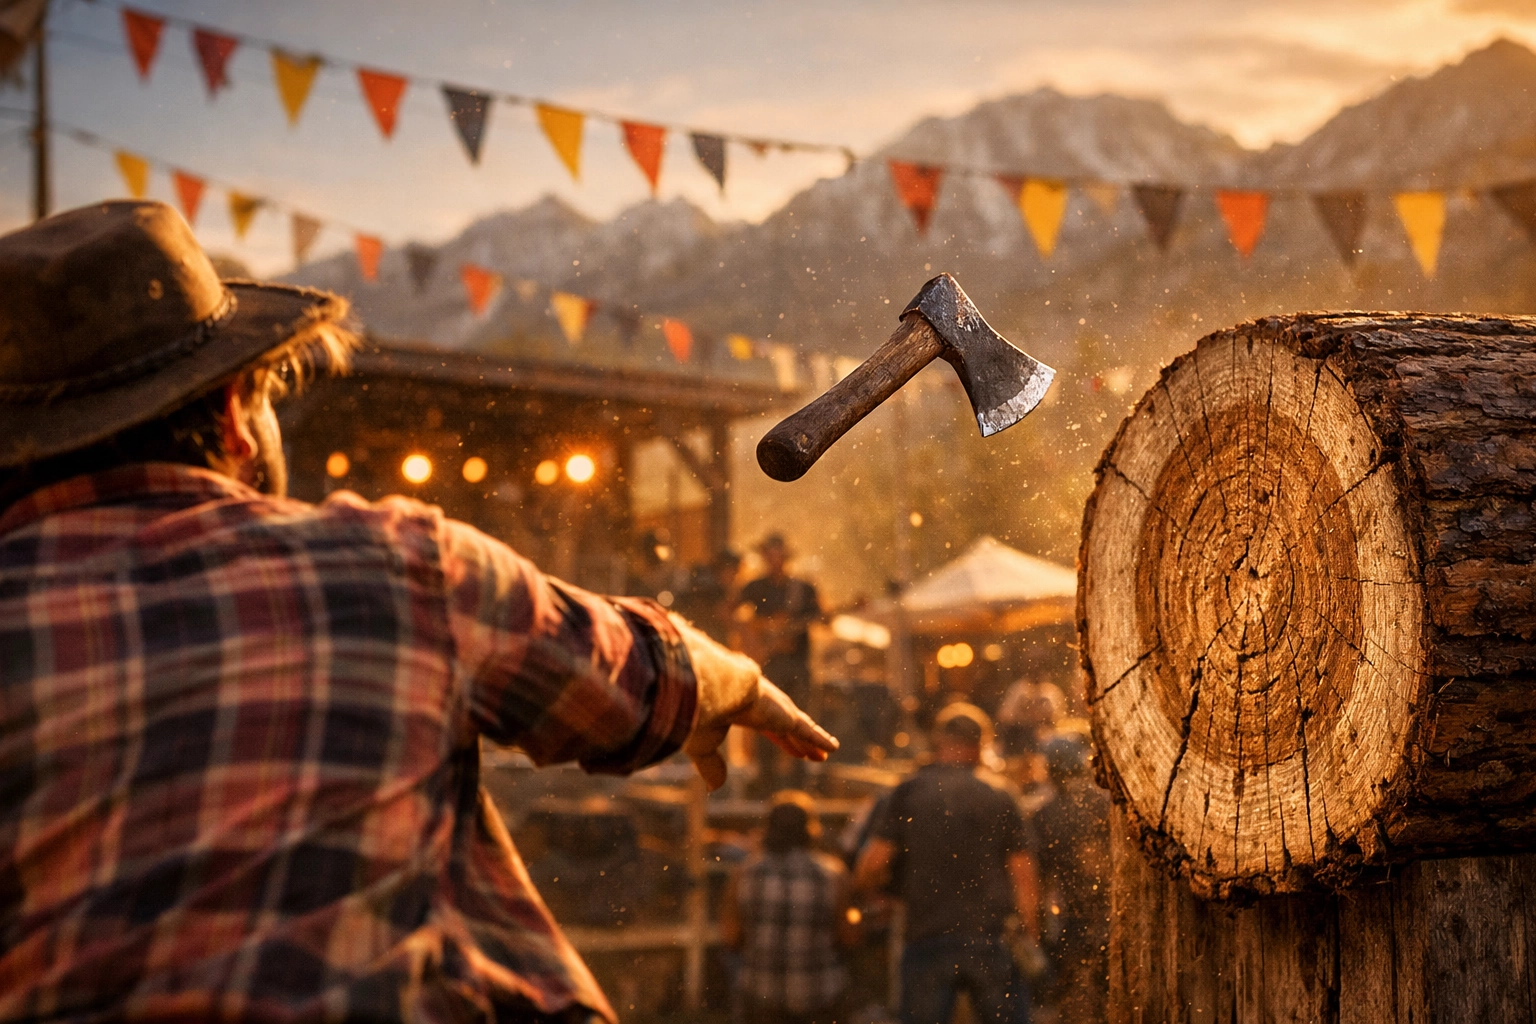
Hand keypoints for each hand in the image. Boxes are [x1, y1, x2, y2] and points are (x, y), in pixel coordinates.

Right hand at [671, 613, 837, 789]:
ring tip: (826, 752)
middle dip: (799, 740)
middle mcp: (762, 703)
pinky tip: (833, 748)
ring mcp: (774, 706)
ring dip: (811, 741)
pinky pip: (805, 729)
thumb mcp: (702, 744)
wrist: (705, 686)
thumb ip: (711, 765)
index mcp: (742, 707)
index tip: (791, 748)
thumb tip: (714, 788)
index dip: (781, 739)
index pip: (767, 725)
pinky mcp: (783, 714)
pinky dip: (819, 739)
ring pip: (798, 727)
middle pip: (787, 726)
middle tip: (811, 753)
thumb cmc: (695, 712)